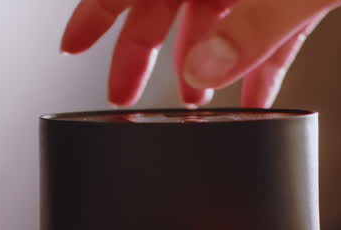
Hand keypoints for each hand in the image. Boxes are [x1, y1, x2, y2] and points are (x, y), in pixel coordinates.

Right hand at [61, 0, 340, 106]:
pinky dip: (261, 62)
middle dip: (143, 52)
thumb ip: (253, 28)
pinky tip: (254, 99)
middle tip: (122, 97)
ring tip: (192, 108)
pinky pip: (269, 29)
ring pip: (216, 18)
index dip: (95, 14)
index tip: (71, 47)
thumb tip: (202, 73)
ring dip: (203, 64)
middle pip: (165, 3)